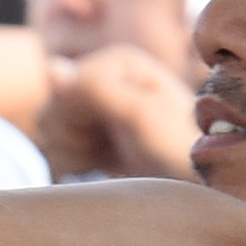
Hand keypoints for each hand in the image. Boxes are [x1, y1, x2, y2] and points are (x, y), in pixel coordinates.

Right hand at [38, 45, 199, 181]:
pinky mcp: (90, 133)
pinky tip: (105, 163)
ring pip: (50, 134)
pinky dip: (77, 164)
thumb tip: (49, 67)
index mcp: (116, 62)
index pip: (61, 89)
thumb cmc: (177, 150)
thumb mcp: (142, 116)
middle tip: (113, 149)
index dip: (78, 118)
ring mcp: (95, 106)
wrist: (197, 184)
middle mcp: (102, 77)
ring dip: (76, 154)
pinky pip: (57, 150)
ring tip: (112, 157)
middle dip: (75, 139)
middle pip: (51, 112)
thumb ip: (98, 89)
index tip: (116, 131)